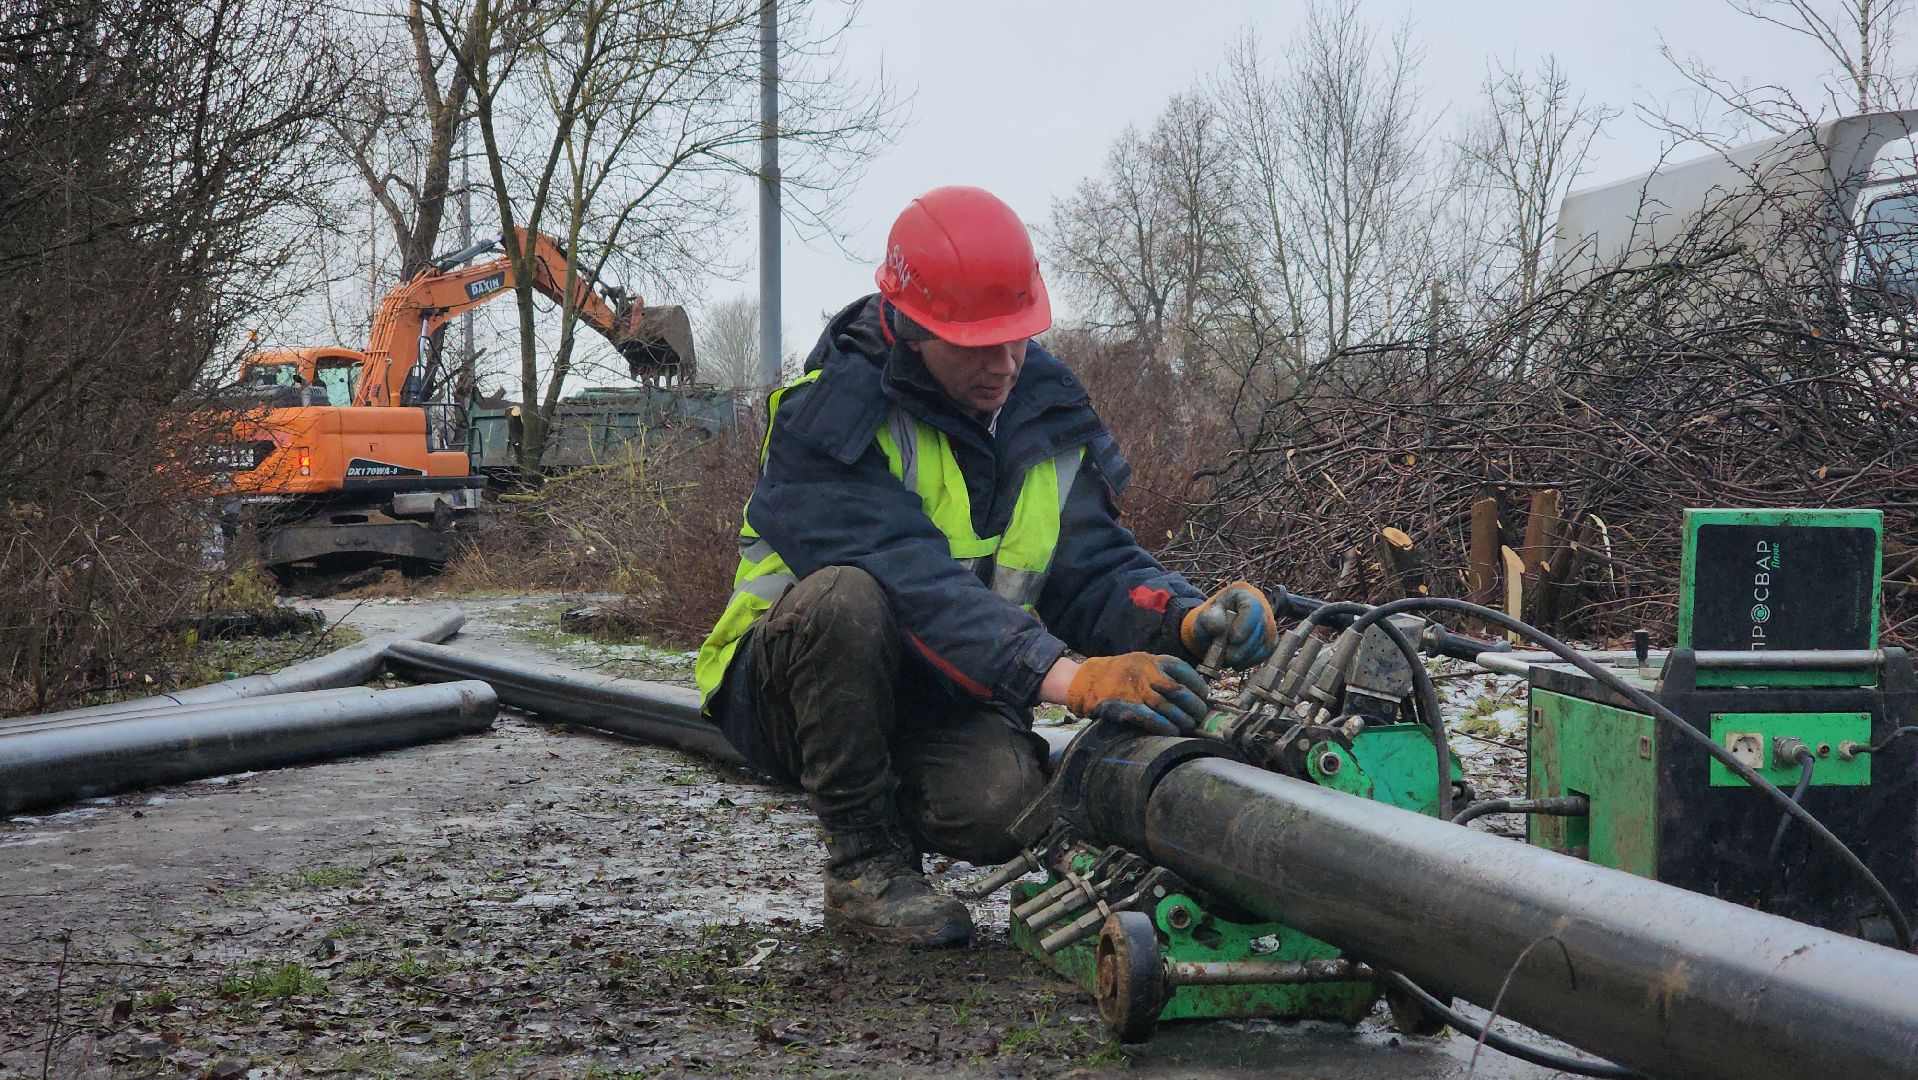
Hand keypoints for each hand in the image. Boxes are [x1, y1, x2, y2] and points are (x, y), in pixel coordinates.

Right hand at [1065, 653, 1209, 735]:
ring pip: (1168, 707)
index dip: (1198, 686)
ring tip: (1189, 725)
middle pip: (1179, 691)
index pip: (1184, 671)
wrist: (1086, 681)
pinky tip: (1173, 731)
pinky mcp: (1127, 707)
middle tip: (1199, 715)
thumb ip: (1163, 672)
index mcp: (1152, 660)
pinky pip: (1151, 719)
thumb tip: (1191, 691)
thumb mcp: (1141, 662)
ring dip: (1182, 719)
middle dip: (1193, 706)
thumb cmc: (1119, 674)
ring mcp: (1136, 690)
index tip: (1203, 696)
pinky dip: (1165, 726)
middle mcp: (1146, 673)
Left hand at [1181, 581, 1277, 669]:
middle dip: (1243, 647)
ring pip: (1265, 643)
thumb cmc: (1210, 621)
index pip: (1253, 608)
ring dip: (1246, 656)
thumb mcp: (1203, 617)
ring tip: (1228, 659)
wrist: (1215, 631)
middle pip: (1261, 628)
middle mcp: (1262, 607)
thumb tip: (1221, 627)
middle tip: (1227, 656)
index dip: (1245, 625)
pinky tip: (1237, 662)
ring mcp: (1269, 624)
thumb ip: (1209, 619)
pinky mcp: (1270, 640)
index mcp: (1245, 595)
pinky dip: (1251, 661)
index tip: (1232, 639)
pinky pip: (1266, 653)